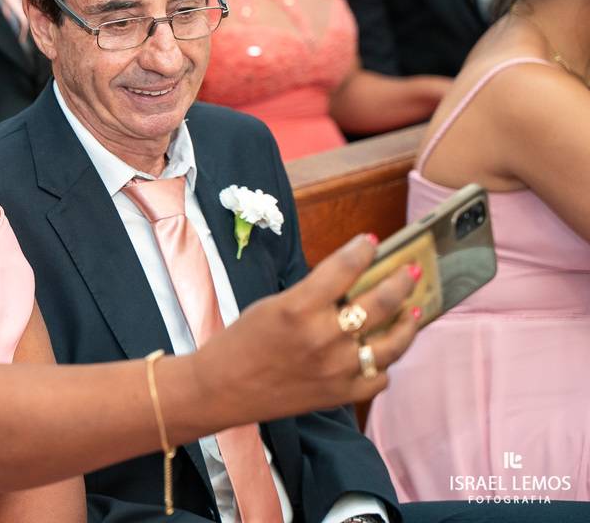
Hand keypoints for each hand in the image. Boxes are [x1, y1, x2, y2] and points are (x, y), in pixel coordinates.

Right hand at [202, 234, 417, 426]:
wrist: (222, 389)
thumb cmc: (240, 342)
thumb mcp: (271, 305)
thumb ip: (311, 294)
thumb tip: (348, 282)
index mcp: (298, 307)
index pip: (345, 267)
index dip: (364, 249)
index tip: (373, 241)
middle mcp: (323, 337)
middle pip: (379, 302)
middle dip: (400, 281)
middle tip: (410, 271)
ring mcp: (335, 369)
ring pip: (391, 344)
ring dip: (407, 325)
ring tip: (413, 312)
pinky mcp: (339, 395)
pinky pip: (378, 378)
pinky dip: (383, 366)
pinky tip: (383, 355)